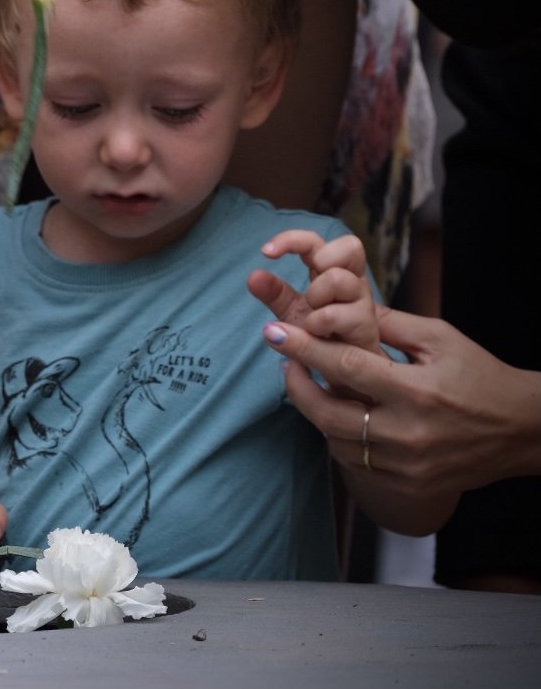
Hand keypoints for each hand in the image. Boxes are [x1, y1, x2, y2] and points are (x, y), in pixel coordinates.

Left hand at [251, 303, 540, 496]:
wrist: (524, 431)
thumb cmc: (482, 377)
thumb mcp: (441, 339)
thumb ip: (389, 324)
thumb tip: (339, 306)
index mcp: (417, 391)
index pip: (345, 367)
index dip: (304, 348)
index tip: (275, 333)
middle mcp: (408, 433)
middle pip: (328, 414)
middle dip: (296, 386)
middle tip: (283, 361)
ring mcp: (408, 465)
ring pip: (336, 442)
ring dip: (315, 412)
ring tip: (307, 384)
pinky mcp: (410, 484)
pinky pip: (356, 463)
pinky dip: (338, 438)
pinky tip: (336, 414)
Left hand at [252, 229, 383, 357]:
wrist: (342, 376)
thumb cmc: (321, 340)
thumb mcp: (292, 314)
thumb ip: (275, 294)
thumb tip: (253, 276)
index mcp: (334, 273)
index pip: (319, 242)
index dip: (293, 239)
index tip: (266, 252)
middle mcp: (354, 283)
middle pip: (350, 247)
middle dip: (321, 264)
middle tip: (310, 294)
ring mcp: (363, 305)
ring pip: (340, 278)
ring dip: (316, 298)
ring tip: (312, 321)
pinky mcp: (367, 329)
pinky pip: (336, 314)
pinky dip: (317, 323)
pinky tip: (316, 335)